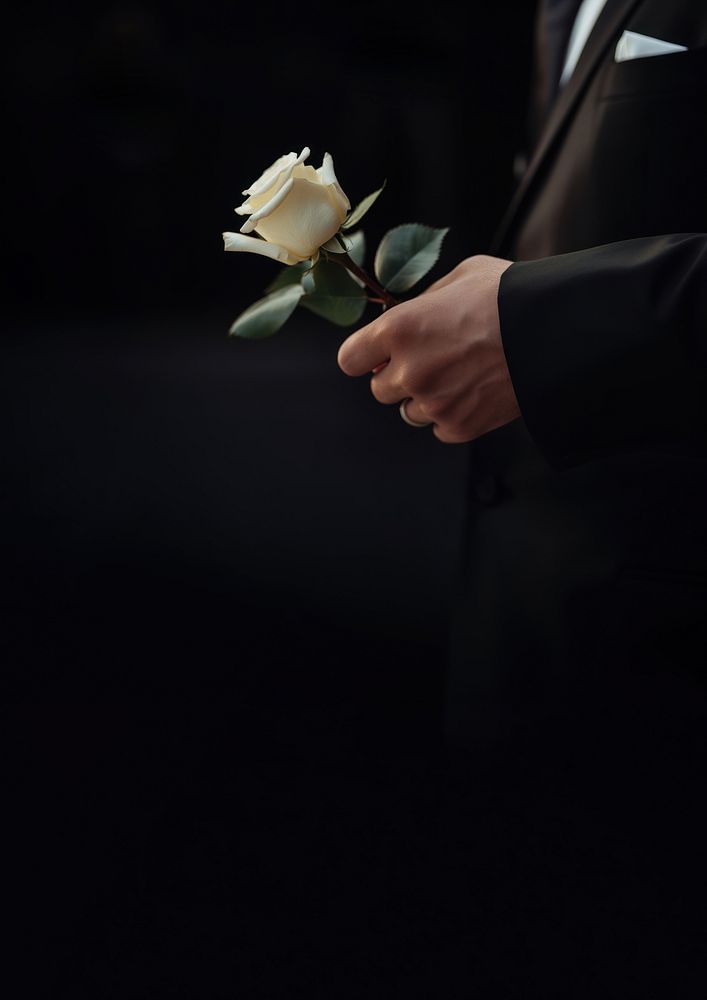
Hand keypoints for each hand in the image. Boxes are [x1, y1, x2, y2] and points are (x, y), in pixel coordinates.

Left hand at [337, 255, 520, 442]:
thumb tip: (408, 318)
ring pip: (410, 412)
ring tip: (462, 375)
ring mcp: (433, 403)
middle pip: (380, 390)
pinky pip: (440, 429)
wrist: (554, 329)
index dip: (364, 357)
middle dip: (399, 377)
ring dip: (427, 398)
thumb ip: (423, 302)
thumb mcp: (459, 278)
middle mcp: (409, 370)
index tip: (378, 355)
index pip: (350, 360)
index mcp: (398, 329)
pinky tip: (477, 393)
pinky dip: (453, 415)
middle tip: (433, 361)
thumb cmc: (507, 294)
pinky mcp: (459, 427)